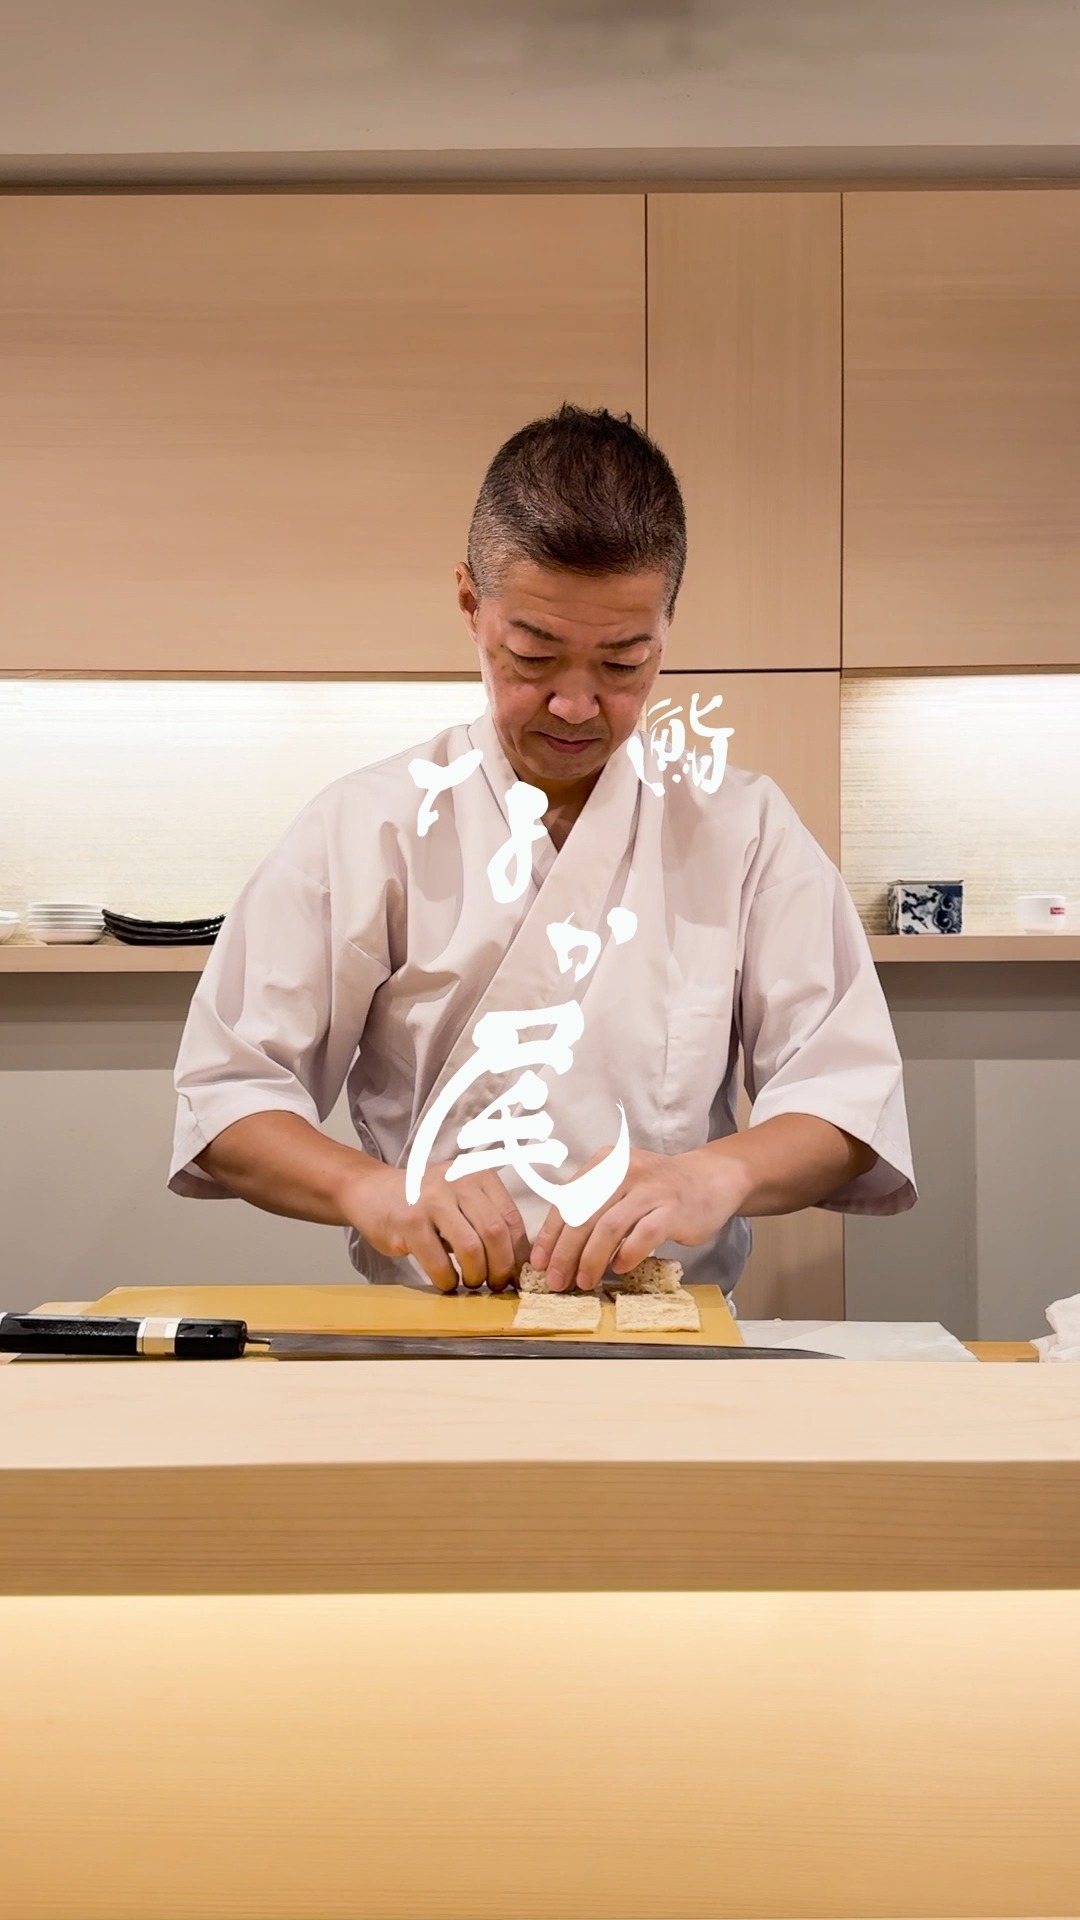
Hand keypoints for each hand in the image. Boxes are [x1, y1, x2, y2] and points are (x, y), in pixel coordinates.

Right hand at [341, 1159, 530, 1292]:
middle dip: (501, 1268)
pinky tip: (447, 1283)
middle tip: (497, 1284)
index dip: (519, 1253)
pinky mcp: (410, 1222)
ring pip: (472, 1248)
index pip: (511, 1218)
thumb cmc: (423, 1202)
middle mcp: (458, 1182)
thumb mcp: (460, 1197)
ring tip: (471, 1283)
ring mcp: (432, 1201)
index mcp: (478, 1175)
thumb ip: (487, 1219)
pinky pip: (440, 1262)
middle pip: (496, 1233)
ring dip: (476, 1275)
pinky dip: (448, 1280)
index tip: (517, 1274)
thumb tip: (518, 1263)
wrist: (372, 1192)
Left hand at [529, 1145, 746, 1291]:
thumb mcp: (621, 1184)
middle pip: (584, 1215)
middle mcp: (624, 1171)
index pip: (567, 1200)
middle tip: (556, 1280)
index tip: (540, 1261)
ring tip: (584, 1281)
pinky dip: (627, 1255)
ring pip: (609, 1227)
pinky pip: (644, 1236)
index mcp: (604, 1163)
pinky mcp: (673, 1209)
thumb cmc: (658, 1189)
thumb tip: (558, 1247)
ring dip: (592, 1259)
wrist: (710, 1179)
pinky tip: (620, 1268)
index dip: (551, 1234)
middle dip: (565, 1252)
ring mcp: (650, 1189)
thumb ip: (593, 1205)